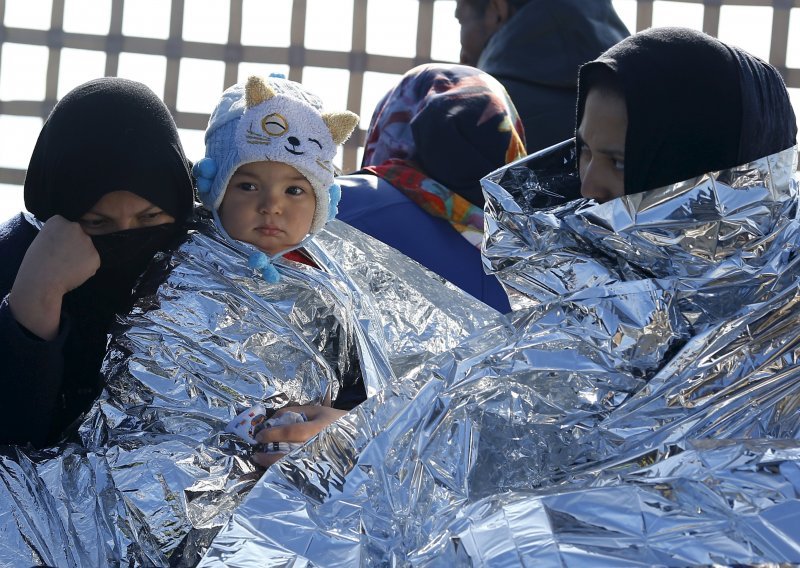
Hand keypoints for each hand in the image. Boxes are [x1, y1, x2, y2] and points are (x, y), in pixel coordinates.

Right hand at [9, 215, 99, 339]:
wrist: (41, 281)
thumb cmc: (36, 263)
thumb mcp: (42, 239)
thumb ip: (58, 235)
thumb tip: (70, 239)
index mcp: (58, 220)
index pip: (67, 227)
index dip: (62, 240)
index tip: (55, 248)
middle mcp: (75, 227)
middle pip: (80, 236)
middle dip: (74, 247)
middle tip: (62, 259)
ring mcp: (87, 241)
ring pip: (87, 250)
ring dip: (81, 257)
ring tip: (66, 267)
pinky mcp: (96, 256)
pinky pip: (93, 262)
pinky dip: (86, 268)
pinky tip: (73, 272)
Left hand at [252, 405, 346, 467]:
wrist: (359, 437)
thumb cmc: (336, 420)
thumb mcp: (317, 410)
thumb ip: (295, 411)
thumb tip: (273, 418)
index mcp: (318, 429)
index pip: (290, 432)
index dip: (272, 434)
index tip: (260, 435)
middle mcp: (318, 448)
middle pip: (288, 456)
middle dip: (268, 456)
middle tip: (256, 454)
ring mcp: (320, 463)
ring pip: (292, 468)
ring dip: (273, 466)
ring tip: (263, 461)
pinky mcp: (321, 473)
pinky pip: (300, 476)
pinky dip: (285, 473)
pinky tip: (276, 469)